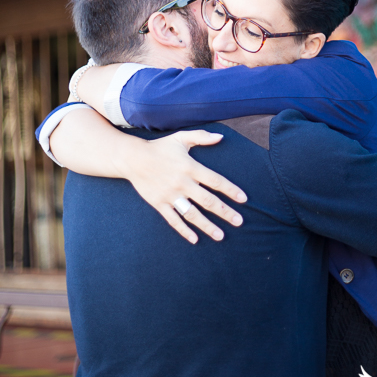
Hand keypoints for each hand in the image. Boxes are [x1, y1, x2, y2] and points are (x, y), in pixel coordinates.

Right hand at [120, 130, 246, 244]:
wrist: (134, 159)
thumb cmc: (161, 148)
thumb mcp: (181, 138)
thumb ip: (202, 137)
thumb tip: (221, 137)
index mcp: (190, 167)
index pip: (215, 181)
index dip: (230, 190)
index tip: (243, 199)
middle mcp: (182, 183)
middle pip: (208, 201)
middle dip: (225, 212)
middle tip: (239, 221)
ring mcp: (170, 195)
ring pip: (192, 214)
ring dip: (207, 226)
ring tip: (221, 236)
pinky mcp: (159, 204)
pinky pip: (173, 220)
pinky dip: (183, 230)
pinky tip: (195, 239)